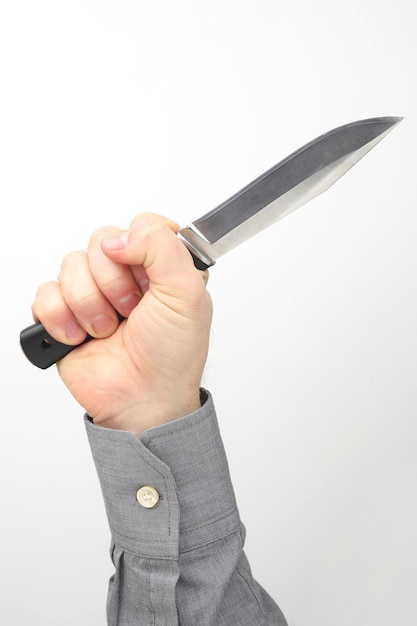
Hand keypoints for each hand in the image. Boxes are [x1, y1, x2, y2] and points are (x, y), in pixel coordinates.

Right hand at [31, 214, 212, 434]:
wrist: (142, 399)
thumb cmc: (171, 354)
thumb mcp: (188, 293)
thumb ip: (162, 247)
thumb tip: (118, 238)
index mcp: (160, 265)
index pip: (141, 224)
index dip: (140, 248)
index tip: (148, 280)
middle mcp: (126, 275)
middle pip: (100, 241)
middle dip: (113, 283)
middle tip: (130, 311)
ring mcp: (92, 293)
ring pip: (70, 265)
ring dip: (89, 304)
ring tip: (107, 330)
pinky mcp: (64, 313)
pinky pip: (45, 292)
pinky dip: (62, 319)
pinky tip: (81, 337)